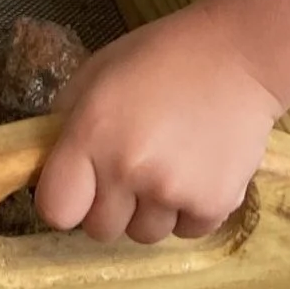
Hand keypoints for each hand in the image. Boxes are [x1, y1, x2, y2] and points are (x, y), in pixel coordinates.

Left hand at [36, 9, 282, 242]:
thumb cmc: (162, 57)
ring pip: (145, 234)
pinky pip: (187, 231)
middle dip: (111, 206)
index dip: (67, 199)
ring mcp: (173, 190)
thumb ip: (68, 124)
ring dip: (152, 210)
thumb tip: (50, 167)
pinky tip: (199, 169)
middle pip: (100, 230)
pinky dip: (191, 210)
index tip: (82, 184)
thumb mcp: (99, 74)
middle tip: (133, 168)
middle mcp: (128, 169)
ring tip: (171, 164)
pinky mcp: (214, 203)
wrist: (239, 53)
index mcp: (91, 134)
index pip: (56, 210)